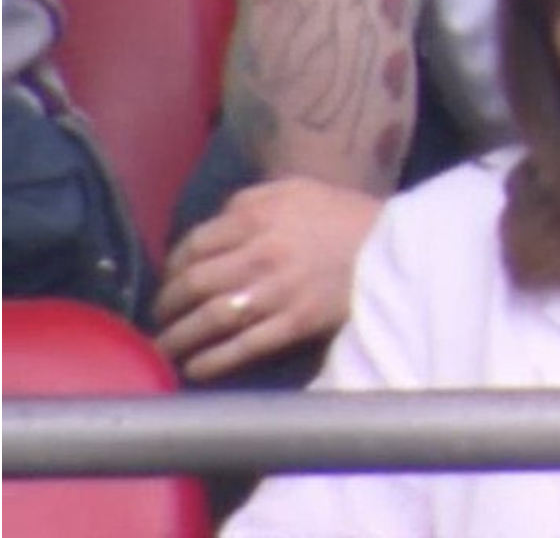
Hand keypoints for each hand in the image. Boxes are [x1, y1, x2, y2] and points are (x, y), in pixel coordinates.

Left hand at [152, 178, 384, 381]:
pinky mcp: (298, 323)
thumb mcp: (297, 190)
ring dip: (179, 338)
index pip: (193, 245)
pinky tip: (196, 368)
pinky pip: (244, 347)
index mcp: (258, 217)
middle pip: (194, 284)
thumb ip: (249, 202)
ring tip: (165, 349)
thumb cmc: (346, 216)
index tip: (170, 282)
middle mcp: (262, 254)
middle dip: (167, 306)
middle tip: (160, 318)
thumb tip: (212, 226)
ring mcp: (279, 291)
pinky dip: (213, 361)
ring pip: (211, 319)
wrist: (399, 246)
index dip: (173, 268)